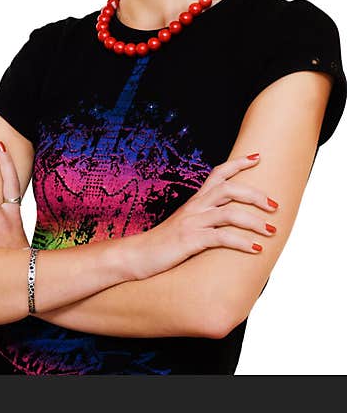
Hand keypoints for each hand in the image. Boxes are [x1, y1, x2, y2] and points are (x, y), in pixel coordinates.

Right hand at [132, 153, 278, 279]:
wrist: (137, 255)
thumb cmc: (163, 243)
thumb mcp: (184, 224)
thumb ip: (203, 219)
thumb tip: (225, 223)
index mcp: (194, 202)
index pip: (217, 174)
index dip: (238, 164)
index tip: (257, 157)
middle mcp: (194, 208)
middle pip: (229, 189)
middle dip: (255, 195)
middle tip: (274, 206)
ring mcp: (192, 223)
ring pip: (230, 214)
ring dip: (255, 221)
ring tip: (271, 230)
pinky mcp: (190, 240)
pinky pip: (222, 237)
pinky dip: (242, 242)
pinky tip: (256, 249)